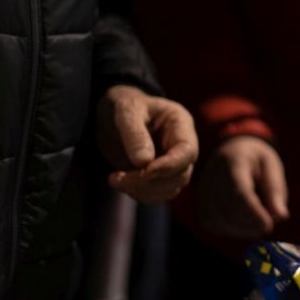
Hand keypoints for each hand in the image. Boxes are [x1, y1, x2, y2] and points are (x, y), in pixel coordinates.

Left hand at [96, 85, 197, 202]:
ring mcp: (172, 163)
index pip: (186, 152)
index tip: (142, 172)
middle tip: (117, 178)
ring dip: (143, 191)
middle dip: (150, 182)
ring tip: (115, 180)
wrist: (113, 112)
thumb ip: (135, 135)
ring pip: (170, 189)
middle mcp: (182, 147)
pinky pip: (157, 193)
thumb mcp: (126, 112)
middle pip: (180, 175)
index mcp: (181, 125)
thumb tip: (144, 163)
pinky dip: (139, 194)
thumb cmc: (123, 105)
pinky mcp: (158, 176)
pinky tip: (120, 183)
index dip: (168, 166)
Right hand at [195, 135, 288, 238]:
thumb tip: (281, 216)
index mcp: (233, 162)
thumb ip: (275, 190)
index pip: (239, 193)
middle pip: (229, 212)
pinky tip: (245, 220)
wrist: (229, 153)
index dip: (254, 213)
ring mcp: (203, 194)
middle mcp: (212, 178)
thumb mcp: (271, 166)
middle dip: (252, 224)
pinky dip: (235, 230)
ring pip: (222, 223)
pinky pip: (217, 227)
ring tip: (259, 217)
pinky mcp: (201, 208)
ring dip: (245, 229)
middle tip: (269, 221)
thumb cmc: (255, 160)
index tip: (268, 226)